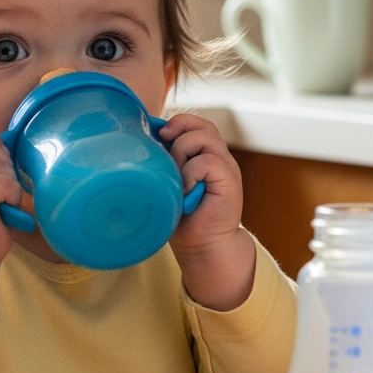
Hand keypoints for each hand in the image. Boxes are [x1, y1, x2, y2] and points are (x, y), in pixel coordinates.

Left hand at [157, 113, 255, 311]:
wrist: (204, 248)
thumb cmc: (184, 220)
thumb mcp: (169, 185)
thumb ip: (165, 164)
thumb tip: (142, 144)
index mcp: (207, 155)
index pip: (196, 124)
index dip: (177, 123)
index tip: (157, 137)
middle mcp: (220, 157)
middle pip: (202, 124)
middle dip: (179, 130)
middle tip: (165, 151)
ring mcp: (227, 167)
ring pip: (205, 136)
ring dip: (182, 152)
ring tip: (176, 177)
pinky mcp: (230, 180)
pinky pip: (208, 161)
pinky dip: (191, 173)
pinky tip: (185, 191)